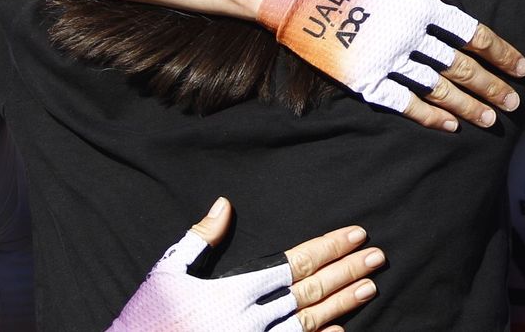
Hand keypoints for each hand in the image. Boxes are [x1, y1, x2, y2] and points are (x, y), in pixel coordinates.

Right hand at [108, 198, 383, 331]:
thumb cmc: (146, 318)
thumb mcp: (167, 273)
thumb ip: (200, 238)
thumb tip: (226, 203)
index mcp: (233, 291)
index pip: (294, 263)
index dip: (329, 247)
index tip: (356, 234)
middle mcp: (250, 321)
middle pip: (310, 291)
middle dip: (347, 272)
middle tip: (378, 256)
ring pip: (309, 323)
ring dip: (342, 305)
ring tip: (370, 287)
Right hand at [260, 0, 524, 131]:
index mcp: (420, 5)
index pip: (472, 33)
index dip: (500, 52)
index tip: (521, 69)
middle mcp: (409, 35)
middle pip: (461, 66)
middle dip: (492, 86)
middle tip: (514, 104)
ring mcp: (387, 60)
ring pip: (437, 88)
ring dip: (467, 106)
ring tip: (491, 120)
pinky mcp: (364, 79)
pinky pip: (403, 102)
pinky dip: (428, 116)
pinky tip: (449, 127)